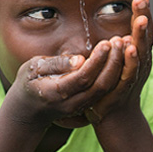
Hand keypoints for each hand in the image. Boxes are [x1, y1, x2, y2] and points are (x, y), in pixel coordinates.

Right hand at [6, 38, 127, 125]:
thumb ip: (56, 64)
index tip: (107, 43)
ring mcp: (81, 107)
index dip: (97, 61)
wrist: (28, 110)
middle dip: (113, 63)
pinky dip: (116, 75)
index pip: (83, 77)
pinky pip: (105, 91)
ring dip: (118, 68)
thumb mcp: (33, 68)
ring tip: (125, 46)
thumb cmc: (28, 82)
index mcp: (56, 92)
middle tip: (121, 41)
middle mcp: (71, 103)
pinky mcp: (88, 105)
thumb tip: (80, 60)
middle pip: (100, 85)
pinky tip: (121, 57)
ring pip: (106, 90)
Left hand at [84, 0, 152, 124]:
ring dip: (141, 35)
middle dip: (144, 17)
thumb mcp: (117, 64)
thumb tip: (117, 30)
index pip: (144, 31)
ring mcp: (135, 76)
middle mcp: (141, 64)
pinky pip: (130, 72)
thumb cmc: (114, 89)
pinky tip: (129, 46)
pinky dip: (130, 59)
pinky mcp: (126, 89)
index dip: (144, 13)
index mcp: (139, 56)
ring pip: (141, 53)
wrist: (116, 120)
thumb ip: (118, 46)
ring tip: (141, 19)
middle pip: (146, 37)